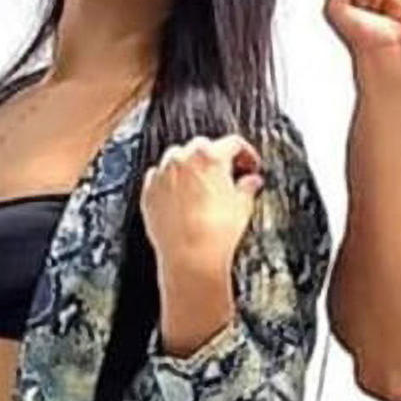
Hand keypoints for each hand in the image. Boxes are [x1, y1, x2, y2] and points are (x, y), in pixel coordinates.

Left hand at [141, 134, 262, 281]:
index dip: (246, 154)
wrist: (190, 257)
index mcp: (210, 156)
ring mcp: (162, 175)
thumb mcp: (243, 206)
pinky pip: (158, 176)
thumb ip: (248, 187)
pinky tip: (181, 195)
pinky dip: (170, 180)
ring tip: (203, 184)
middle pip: (202, 146)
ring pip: (176, 157)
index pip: (233, 143)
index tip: (250, 165)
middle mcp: (183, 159)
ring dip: (190, 165)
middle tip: (228, 174)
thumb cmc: (217, 232)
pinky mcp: (148, 192)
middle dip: (216, 157)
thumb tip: (251, 181)